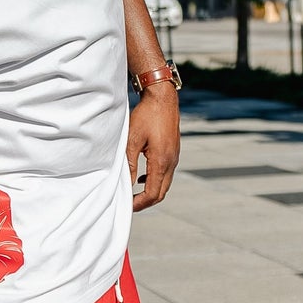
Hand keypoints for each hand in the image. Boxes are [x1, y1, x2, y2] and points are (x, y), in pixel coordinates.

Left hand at [127, 84, 180, 208]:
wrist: (162, 97)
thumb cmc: (146, 115)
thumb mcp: (132, 139)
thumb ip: (130, 164)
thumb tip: (127, 184)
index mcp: (162, 161)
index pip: (153, 193)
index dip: (140, 203)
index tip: (127, 205)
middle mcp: (172, 161)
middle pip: (161, 192)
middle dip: (146, 201)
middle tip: (129, 203)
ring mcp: (174, 157)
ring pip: (165, 184)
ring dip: (150, 191)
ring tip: (134, 192)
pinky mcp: (173, 151)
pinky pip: (166, 173)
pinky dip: (155, 180)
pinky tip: (143, 176)